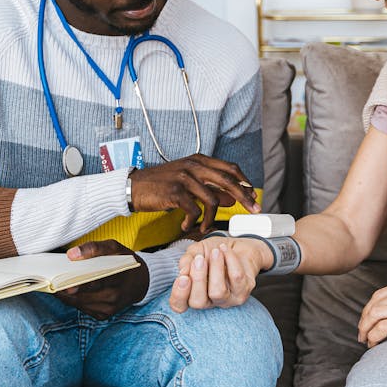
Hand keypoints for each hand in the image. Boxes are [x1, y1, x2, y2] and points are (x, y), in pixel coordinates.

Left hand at [56, 240, 148, 318]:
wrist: (140, 283)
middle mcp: (113, 297)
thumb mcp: (115, 247)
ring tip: (56, 285)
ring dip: (66, 296)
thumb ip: (95, 248)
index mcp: (118, 278)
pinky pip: (82, 309)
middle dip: (66, 290)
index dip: (80, 285)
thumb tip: (71, 254)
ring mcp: (108, 308)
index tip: (64, 285)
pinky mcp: (103, 316)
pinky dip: (73, 301)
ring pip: (79, 304)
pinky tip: (69, 292)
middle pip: (83, 296)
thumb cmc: (125, 262)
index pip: (97, 282)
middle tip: (51, 282)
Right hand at [129, 155, 260, 234]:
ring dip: (212, 217)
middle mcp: (193, 165)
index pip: (230, 168)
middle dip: (244, 197)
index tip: (253, 196)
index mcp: (198, 160)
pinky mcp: (175, 192)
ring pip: (212, 199)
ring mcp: (184, 178)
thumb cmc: (161, 186)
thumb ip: (210, 189)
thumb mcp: (188, 184)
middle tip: (254, 210)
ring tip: (205, 226)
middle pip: (228, 180)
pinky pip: (195, 210)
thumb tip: (232, 198)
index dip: (244, 182)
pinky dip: (195, 221)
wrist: (132, 188)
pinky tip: (188, 225)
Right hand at [170, 235, 271, 312]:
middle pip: (198, 302)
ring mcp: (227, 300)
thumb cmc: (213, 251)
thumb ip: (186, 260)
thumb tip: (183, 271)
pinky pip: (236, 277)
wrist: (237, 246)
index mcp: (193, 294)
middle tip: (199, 259)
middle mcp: (209, 301)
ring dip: (215, 268)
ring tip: (216, 251)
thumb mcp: (196, 251)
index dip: (179, 295)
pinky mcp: (243, 292)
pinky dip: (230, 260)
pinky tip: (226, 250)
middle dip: (198, 279)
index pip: (180, 306)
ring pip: (218, 292)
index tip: (183, 277)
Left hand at [358, 279, 386, 347]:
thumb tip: (385, 316)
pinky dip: (374, 337)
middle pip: (372, 306)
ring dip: (366, 330)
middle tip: (361, 334)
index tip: (365, 322)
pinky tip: (374, 344)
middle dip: (363, 321)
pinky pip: (382, 329)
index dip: (367, 311)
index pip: (377, 296)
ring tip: (366, 341)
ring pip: (374, 316)